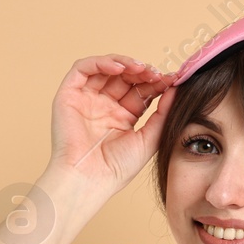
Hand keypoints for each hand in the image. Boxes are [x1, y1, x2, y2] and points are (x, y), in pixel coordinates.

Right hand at [45, 54, 174, 203]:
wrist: (88, 180)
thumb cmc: (116, 168)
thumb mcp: (149, 139)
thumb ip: (163, 113)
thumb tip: (175, 88)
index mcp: (122, 117)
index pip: (140, 91)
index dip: (155, 82)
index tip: (172, 80)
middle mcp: (104, 106)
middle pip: (125, 78)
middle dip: (142, 72)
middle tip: (156, 74)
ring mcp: (86, 99)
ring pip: (105, 69)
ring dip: (124, 64)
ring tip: (140, 69)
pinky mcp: (68, 95)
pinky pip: (82, 69)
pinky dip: (100, 63)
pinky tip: (119, 68)